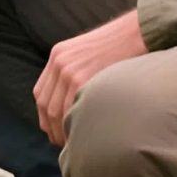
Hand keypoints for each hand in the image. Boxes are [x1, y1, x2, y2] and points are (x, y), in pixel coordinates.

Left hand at [33, 11, 147, 145]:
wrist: (136, 32)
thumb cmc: (120, 46)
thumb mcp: (88, 53)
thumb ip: (76, 72)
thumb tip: (74, 105)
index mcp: (57, 55)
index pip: (40, 94)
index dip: (45, 117)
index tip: (54, 131)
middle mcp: (59, 62)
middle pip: (46, 105)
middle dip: (53, 129)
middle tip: (65, 144)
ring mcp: (69, 70)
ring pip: (56, 110)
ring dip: (63, 131)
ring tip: (76, 144)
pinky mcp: (82, 78)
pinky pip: (71, 108)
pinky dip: (75, 124)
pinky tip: (85, 133)